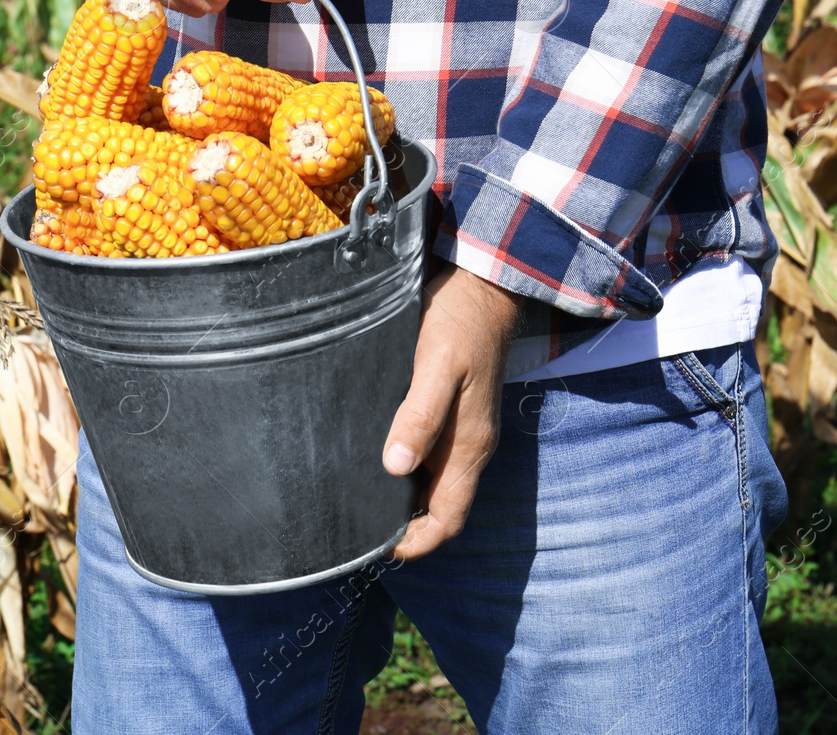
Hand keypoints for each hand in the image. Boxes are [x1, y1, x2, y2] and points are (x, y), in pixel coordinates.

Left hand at [383, 264, 520, 560]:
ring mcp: (463, 430)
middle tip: (354, 530)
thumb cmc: (460, 322)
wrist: (482, 285)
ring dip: (401, 501)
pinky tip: (373, 461)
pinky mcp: (451, 412)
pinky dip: (403, 471)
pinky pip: (429, 457)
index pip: (448, 518)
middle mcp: (469, 446)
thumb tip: (396, 467)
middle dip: (404, 529)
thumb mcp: (437, 365)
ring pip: (432, 485)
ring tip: (355, 501)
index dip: (417, 543)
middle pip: (439, 508)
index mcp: (470, 446)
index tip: (377, 550)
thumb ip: (420, 415)